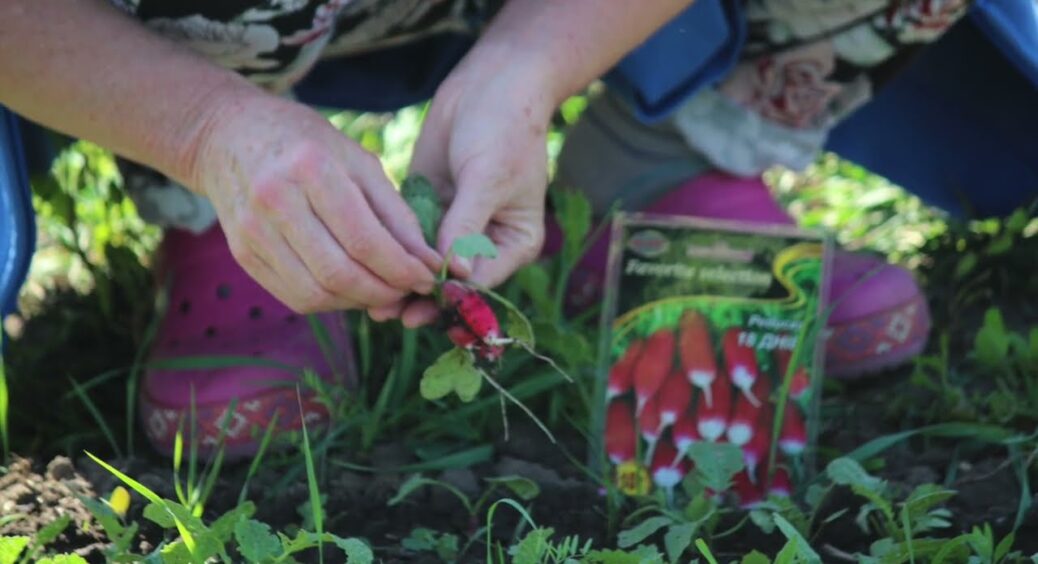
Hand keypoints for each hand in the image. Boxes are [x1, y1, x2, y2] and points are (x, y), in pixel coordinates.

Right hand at [188, 93, 440, 312]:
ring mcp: (253, 231)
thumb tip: (429, 263)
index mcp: (311, 167)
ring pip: (316, 294)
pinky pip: (294, 296)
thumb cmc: (309, 145)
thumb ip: (396, 213)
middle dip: (384, 292)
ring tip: (383, 292)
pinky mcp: (242, 254)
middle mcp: (275, 200)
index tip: (429, 278)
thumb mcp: (359, 161)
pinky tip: (350, 289)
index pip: (364, 239)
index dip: (402, 269)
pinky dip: (331, 302)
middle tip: (409, 291)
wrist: (231, 136)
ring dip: (359, 302)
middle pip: (339, 273)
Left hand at [369, 51, 556, 326]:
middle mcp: (485, 242)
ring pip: (425, 265)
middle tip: (388, 314)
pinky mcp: (428, 207)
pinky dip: (389, 252)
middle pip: (451, 282)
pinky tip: (366, 265)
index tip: (423, 305)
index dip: (452, 297)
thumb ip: (468, 224)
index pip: (482, 281)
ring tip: (371, 302)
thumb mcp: (489, 178)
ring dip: (400, 280)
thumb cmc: (504, 130)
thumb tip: (455, 272)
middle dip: (421, 297)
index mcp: (513, 243)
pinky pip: (407, 238)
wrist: (490, 85)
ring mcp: (454, 226)